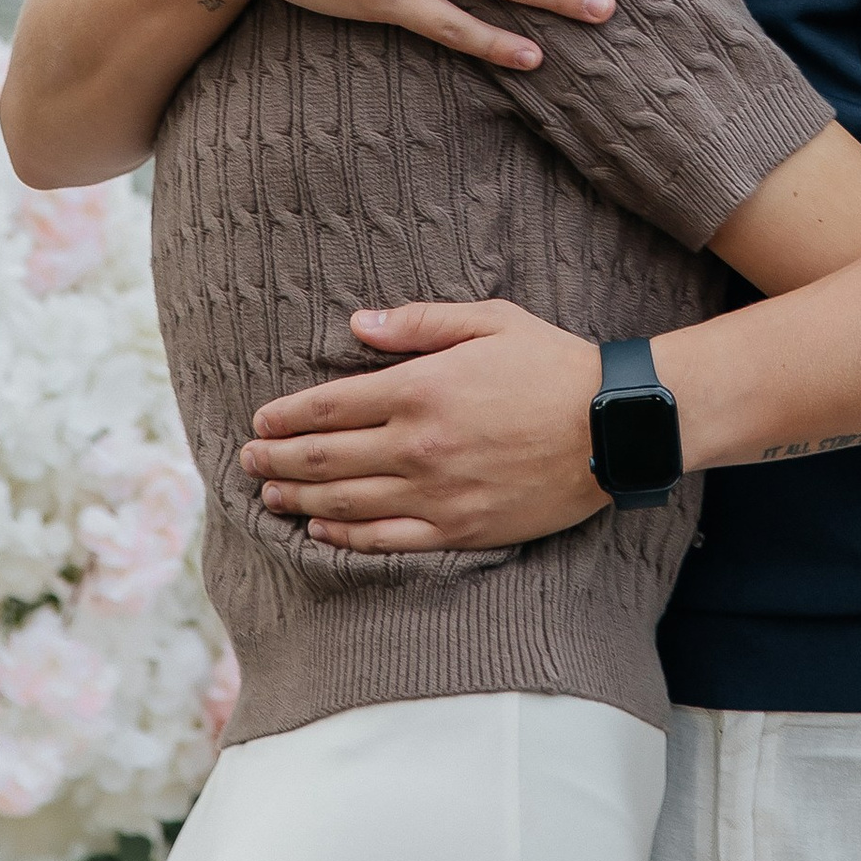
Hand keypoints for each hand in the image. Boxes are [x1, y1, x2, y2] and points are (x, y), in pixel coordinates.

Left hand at [244, 300, 607, 551]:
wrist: (612, 426)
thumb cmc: (552, 365)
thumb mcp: (489, 321)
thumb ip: (419, 323)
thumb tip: (358, 324)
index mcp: (422, 388)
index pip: (331, 406)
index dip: (287, 414)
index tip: (260, 418)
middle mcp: (419, 444)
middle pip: (325, 457)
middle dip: (277, 458)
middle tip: (247, 459)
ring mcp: (436, 492)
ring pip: (346, 501)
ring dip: (298, 498)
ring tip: (268, 494)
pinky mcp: (459, 528)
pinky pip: (386, 539)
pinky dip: (345, 535)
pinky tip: (321, 529)